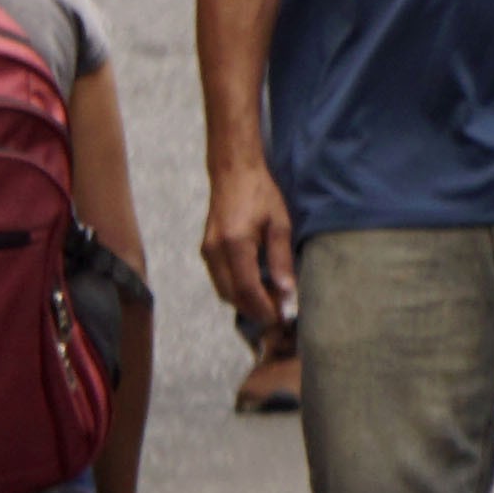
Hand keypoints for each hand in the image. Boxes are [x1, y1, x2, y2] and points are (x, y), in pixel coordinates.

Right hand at [200, 159, 296, 336]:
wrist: (233, 173)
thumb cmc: (261, 194)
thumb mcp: (279, 225)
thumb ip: (281, 259)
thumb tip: (287, 291)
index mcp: (235, 244)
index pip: (247, 288)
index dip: (263, 308)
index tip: (281, 319)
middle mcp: (215, 251)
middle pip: (231, 295)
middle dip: (254, 310)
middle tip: (279, 314)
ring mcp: (206, 252)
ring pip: (223, 291)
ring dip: (244, 302)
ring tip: (271, 303)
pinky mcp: (206, 250)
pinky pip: (220, 280)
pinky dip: (236, 290)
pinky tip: (256, 289)